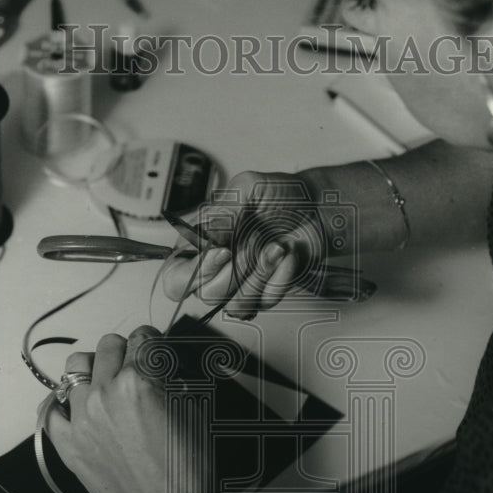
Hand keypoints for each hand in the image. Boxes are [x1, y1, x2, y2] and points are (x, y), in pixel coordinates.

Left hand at [46, 325, 233, 492]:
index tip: (153, 346)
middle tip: (134, 364)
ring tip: (105, 380)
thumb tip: (160, 363)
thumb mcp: (192, 409)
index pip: (141, 338)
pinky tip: (77, 407)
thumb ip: (171, 378)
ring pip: (75, 368)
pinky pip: (51, 411)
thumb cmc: (186, 470)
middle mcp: (106, 393)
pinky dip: (63, 404)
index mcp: (140, 380)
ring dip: (93, 368)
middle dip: (125, 350)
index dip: (152, 341)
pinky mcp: (68, 445)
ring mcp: (82, 419)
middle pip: (108, 346)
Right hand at [161, 171, 328, 318]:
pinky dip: (280, 278)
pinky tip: (287, 255)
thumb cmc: (282, 195)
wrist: (318, 206)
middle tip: (249, 245)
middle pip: (205, 295)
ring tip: (274, 247)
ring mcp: (242, 283)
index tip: (221, 252)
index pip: (174, 276)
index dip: (192, 272)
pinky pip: (266, 301)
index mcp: (199, 242)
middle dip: (232, 273)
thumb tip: (208, 237)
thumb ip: (225, 212)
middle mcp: (217, 267)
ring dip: (258, 276)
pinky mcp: (266, 292)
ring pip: (236, 305)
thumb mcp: (248, 188)